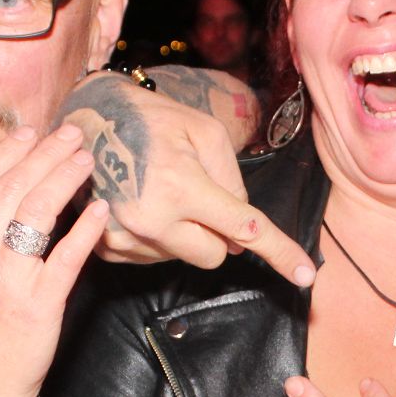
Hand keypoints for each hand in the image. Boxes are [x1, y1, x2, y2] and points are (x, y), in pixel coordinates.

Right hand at [0, 124, 112, 396]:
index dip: (10, 152)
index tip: (32, 134)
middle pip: (14, 187)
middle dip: (46, 153)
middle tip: (72, 134)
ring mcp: (6, 279)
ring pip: (40, 210)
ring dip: (66, 176)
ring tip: (87, 160)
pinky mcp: (39, 302)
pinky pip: (67, 254)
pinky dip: (86, 227)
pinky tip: (100, 210)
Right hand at [61, 71, 314, 285]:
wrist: (88, 120)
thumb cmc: (154, 120)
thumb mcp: (205, 131)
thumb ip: (232, 180)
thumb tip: (241, 234)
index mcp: (181, 186)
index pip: (243, 229)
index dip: (279, 252)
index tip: (306, 276)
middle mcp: (152, 219)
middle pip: (213, 256)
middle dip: (217, 234)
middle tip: (198, 197)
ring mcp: (126, 237)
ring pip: (183, 259)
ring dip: (185, 234)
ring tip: (161, 192)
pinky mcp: (108, 248)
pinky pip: (154, 260)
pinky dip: (159, 239)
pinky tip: (143, 206)